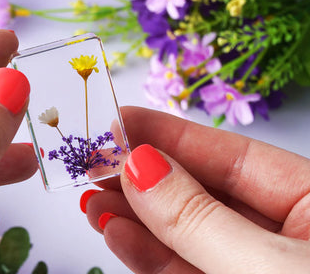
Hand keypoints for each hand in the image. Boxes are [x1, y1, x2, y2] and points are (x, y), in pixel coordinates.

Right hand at [82, 106, 309, 272]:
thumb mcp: (267, 264)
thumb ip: (200, 218)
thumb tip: (141, 167)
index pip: (234, 156)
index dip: (172, 136)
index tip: (120, 122)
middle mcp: (287, 235)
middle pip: (202, 193)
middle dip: (144, 179)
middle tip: (96, 163)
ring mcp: (255, 267)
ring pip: (186, 233)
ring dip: (135, 218)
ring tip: (93, 201)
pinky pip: (184, 269)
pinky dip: (148, 253)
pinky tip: (116, 233)